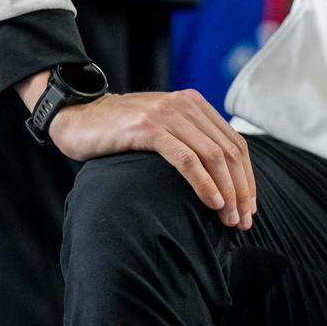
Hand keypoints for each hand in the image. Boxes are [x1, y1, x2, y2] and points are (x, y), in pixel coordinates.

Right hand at [23, 81, 254, 228]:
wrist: (77, 117)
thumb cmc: (119, 132)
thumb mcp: (162, 128)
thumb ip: (189, 140)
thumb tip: (221, 179)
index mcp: (195, 104)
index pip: (235, 143)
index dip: (247, 178)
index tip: (249, 208)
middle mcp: (186, 105)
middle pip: (229, 151)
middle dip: (241, 190)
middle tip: (243, 221)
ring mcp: (167, 114)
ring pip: (213, 156)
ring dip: (227, 191)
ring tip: (229, 218)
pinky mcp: (148, 128)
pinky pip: (186, 158)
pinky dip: (203, 183)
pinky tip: (212, 202)